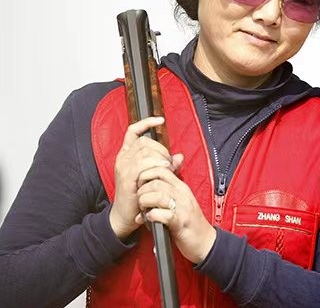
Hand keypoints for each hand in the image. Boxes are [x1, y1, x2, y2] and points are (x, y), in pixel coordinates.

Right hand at [109, 116, 181, 238]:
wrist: (126, 216)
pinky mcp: (127, 176)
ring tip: (167, 169)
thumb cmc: (140, 196)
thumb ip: (165, 165)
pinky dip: (157, 164)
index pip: (132, 131)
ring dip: (161, 158)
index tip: (160, 120)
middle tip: (169, 163)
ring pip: (146, 151)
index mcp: (126, 155)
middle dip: (161, 149)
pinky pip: (143, 163)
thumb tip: (179, 156)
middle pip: (145, 141)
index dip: (146, 123)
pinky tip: (164, 170)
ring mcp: (123, 166)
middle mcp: (123, 158)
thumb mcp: (153, 176)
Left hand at [135, 167, 216, 264]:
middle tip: (140, 202)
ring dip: (145, 203)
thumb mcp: (179, 202)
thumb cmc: (189, 223)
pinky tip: (150, 220)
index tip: (141, 187)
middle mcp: (182, 195)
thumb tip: (145, 188)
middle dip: (142, 192)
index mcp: (181, 187)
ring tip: (144, 211)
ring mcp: (183, 208)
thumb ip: (165, 193)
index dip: (145, 176)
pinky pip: (165, 215)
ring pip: (158, 196)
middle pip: (155, 182)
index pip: (161, 170)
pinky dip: (153, 216)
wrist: (205, 242)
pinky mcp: (181, 223)